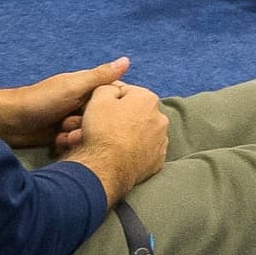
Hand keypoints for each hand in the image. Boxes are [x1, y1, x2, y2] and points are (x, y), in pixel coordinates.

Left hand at [0, 57, 128, 150]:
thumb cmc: (42, 100)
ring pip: (90, 131)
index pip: (113, 96)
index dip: (116, 106)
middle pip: (104, 117)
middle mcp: (82, 104)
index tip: (115, 115)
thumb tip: (127, 60)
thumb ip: (100, 76)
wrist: (10, 122)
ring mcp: (71, 120)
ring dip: (80, 135)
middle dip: (95, 124)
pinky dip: (70, 143)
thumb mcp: (74, 86)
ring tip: (67, 136)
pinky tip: (60, 143)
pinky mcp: (62, 136)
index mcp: (88, 89)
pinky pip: (76, 141)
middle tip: (78, 125)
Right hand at [64, 80, 170, 204]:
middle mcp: (160, 118)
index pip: (124, 92)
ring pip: (136, 133)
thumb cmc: (103, 131)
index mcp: (148, 99)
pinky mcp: (157, 160)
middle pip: (131, 114)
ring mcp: (160, 141)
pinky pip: (141, 151)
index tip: (95, 108)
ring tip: (102, 142)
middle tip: (96, 127)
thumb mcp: (98, 99)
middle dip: (114, 119)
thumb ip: (107, 88)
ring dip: (122, 135)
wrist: (107, 167)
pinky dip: (130, 151)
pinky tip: (115, 154)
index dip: (106, 99)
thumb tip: (112, 90)